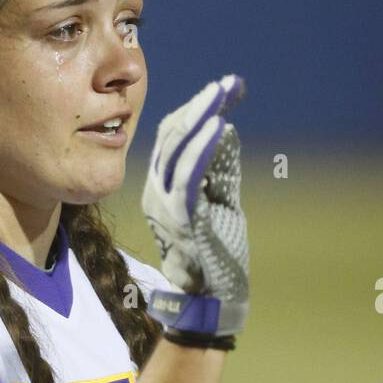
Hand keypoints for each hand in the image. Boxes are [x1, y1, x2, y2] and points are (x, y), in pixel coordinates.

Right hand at [141, 75, 248, 340]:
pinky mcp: (181, 218)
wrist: (213, 297)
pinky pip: (188, 175)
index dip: (194, 109)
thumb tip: (224, 128)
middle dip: (199, 106)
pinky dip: (203, 147)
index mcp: (160, 187)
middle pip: (171, 136)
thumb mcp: (220, 201)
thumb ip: (219, 168)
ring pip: (176, 150)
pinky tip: (218, 126)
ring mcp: (166, 205)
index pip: (170, 137)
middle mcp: (156, 193)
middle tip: (226, 85)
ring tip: (222, 94)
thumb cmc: (218, 252)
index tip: (222, 89)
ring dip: (201, 117)